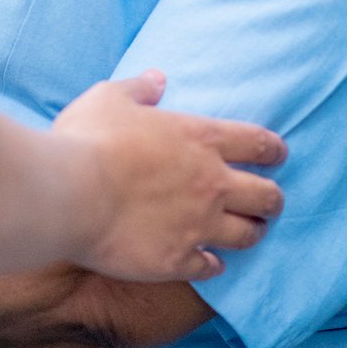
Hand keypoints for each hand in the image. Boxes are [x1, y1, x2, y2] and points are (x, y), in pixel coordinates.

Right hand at [51, 71, 286, 282]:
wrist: (69, 195)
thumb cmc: (88, 140)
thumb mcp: (110, 98)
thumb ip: (139, 89)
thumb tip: (157, 79)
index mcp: (200, 139)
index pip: (260, 143)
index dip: (274, 150)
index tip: (277, 156)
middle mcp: (211, 184)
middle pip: (267, 196)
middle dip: (273, 199)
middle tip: (268, 202)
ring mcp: (198, 225)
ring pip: (248, 235)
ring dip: (251, 232)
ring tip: (248, 232)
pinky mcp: (178, 259)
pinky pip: (211, 267)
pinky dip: (213, 265)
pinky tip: (209, 263)